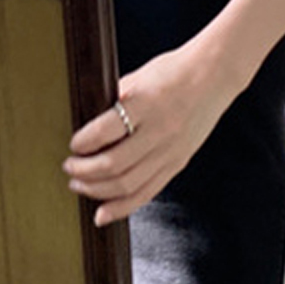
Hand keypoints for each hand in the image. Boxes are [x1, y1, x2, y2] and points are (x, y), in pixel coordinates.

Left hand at [62, 41, 239, 226]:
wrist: (215, 75)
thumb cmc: (174, 71)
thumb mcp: (138, 78)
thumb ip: (115, 101)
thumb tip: (87, 123)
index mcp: (145, 103)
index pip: (106, 131)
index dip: (82, 143)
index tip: (73, 145)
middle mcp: (159, 130)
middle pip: (114, 164)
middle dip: (83, 171)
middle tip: (69, 168)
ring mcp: (170, 151)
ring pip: (128, 184)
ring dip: (96, 190)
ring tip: (79, 185)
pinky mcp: (178, 163)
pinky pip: (147, 192)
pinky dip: (122, 207)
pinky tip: (103, 212)